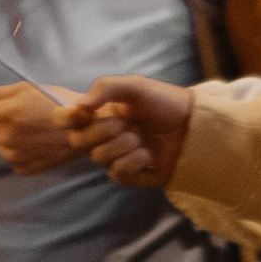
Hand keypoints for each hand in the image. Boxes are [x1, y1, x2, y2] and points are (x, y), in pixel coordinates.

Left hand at [0, 82, 87, 173]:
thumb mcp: (25, 88)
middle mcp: (5, 138)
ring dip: (13, 138)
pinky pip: (14, 158)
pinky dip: (23, 151)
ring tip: (37, 130)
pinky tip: (39, 143)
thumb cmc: (56, 101)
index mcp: (4, 114)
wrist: (85, 127)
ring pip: (1, 145)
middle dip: (3, 124)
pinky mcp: (24, 169)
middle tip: (28, 116)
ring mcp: (15, 156)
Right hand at [64, 74, 193, 187]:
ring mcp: (117, 157)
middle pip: (79, 141)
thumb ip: (106, 88)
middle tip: (126, 123)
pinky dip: (135, 162)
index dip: (67, 118)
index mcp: (101, 114)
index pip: (68, 120)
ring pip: (100, 158)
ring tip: (143, 138)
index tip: (80, 114)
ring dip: (124, 146)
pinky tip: (149, 155)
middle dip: (103, 131)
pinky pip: (118, 174)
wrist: (193, 125)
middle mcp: (105, 136)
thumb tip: (80, 105)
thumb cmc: (164, 102)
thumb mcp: (136, 86)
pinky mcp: (132, 176)